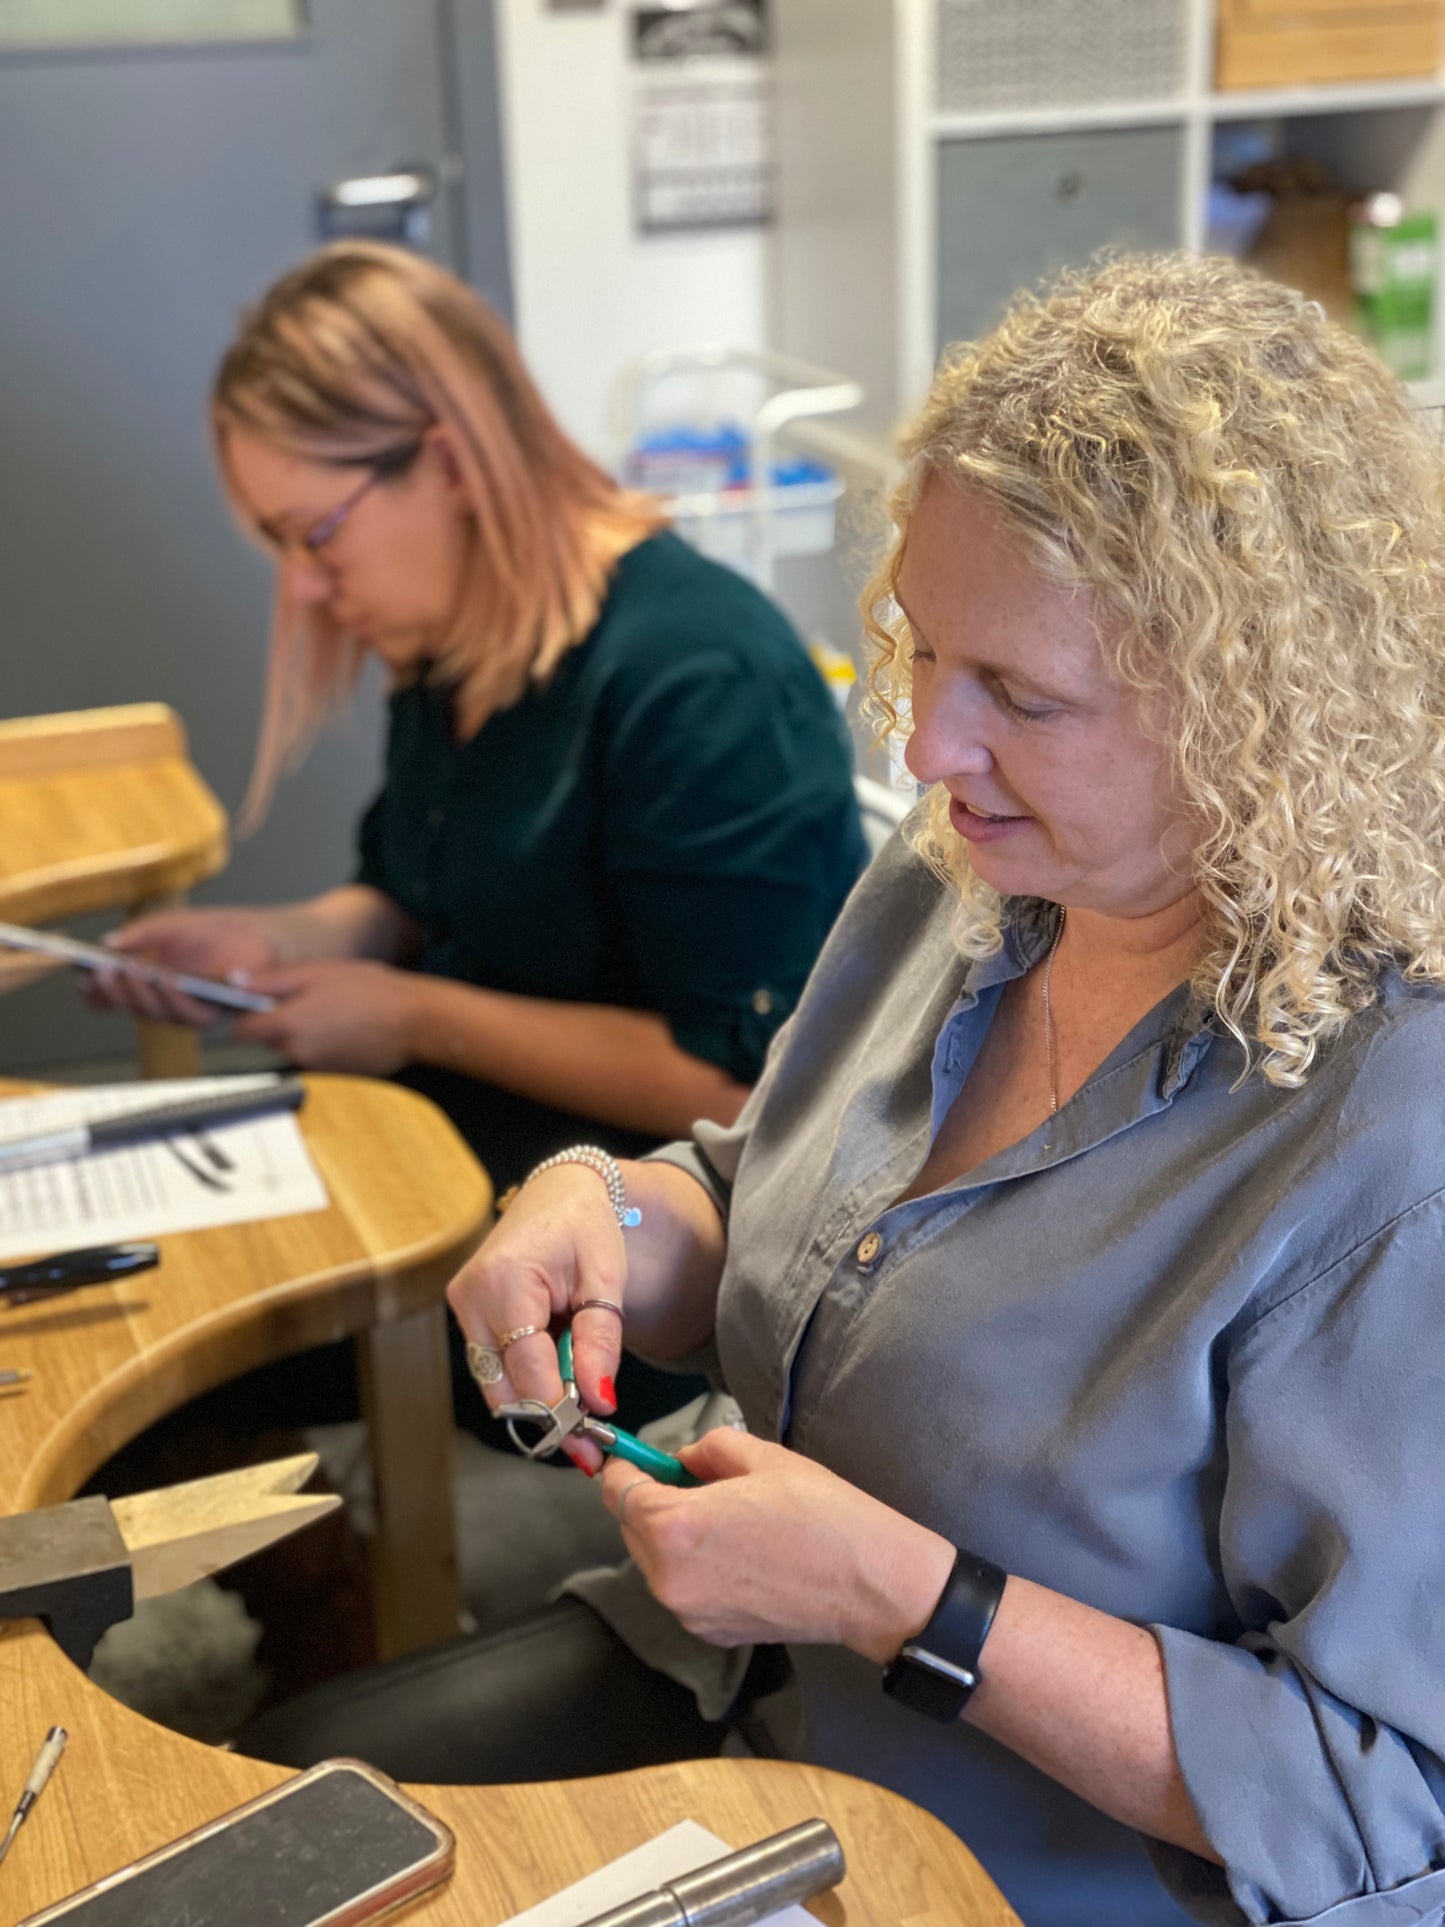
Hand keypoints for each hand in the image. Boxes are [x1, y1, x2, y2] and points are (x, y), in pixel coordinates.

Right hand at [87, 906, 286, 1025]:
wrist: (268, 937)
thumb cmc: (222, 931)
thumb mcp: (176, 923)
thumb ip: (144, 931)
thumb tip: (108, 944)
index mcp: (150, 981)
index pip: (115, 995)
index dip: (96, 991)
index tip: (82, 976)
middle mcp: (166, 1000)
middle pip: (129, 1006)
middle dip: (113, 989)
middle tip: (101, 971)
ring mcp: (188, 1009)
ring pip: (154, 1013)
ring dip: (139, 993)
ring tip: (129, 969)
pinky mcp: (213, 1014)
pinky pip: (187, 1013)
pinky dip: (173, 995)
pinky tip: (165, 977)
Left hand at [230, 959, 425, 1074]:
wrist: (415, 1020)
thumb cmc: (372, 991)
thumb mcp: (317, 972)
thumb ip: (272, 980)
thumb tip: (237, 981)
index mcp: (287, 1025)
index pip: (241, 1031)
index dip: (246, 1015)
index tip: (259, 1004)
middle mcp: (297, 1053)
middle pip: (269, 1040)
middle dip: (281, 1021)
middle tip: (312, 998)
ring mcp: (318, 1068)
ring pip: (295, 1049)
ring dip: (305, 1033)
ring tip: (336, 1011)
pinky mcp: (337, 1077)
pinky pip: (318, 1059)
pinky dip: (326, 1045)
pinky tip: (349, 1028)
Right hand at [445, 1167, 625, 1458]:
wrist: (560, 1192)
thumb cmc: (587, 1227)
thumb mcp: (606, 1280)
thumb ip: (600, 1341)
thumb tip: (599, 1402)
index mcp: (506, 1280)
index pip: (527, 1367)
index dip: (558, 1408)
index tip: (591, 1440)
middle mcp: (472, 1296)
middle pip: (502, 1385)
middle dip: (546, 1416)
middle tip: (590, 1441)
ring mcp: (464, 1306)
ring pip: (495, 1383)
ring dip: (537, 1399)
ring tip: (582, 1405)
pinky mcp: (467, 1315)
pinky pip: (494, 1365)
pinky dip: (527, 1377)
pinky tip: (561, 1372)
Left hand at [600, 1429, 954, 1660]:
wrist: (869, 1584)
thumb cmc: (823, 1516)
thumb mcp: (762, 1457)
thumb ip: (707, 1449)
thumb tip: (684, 1458)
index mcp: (675, 1529)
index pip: (619, 1493)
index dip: (623, 1468)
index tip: (630, 1456)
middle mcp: (670, 1579)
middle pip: (631, 1528)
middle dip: (649, 1500)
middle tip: (688, 1478)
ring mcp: (689, 1612)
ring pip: (655, 1561)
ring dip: (672, 1535)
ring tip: (722, 1515)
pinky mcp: (711, 1632)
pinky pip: (683, 1588)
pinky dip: (693, 1566)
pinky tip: (736, 1549)